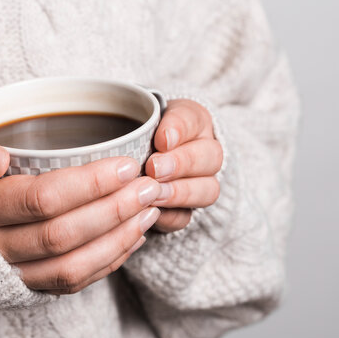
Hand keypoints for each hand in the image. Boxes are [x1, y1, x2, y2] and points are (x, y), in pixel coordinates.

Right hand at [0, 132, 160, 293]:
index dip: (89, 184)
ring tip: (151, 210)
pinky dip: (105, 265)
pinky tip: (131, 238)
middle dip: (114, 209)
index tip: (127, 164)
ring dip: (117, 240)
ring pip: (70, 267)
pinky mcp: (17, 290)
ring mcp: (4, 275)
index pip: (40, 198)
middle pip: (62, 235)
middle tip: (151, 185)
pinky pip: (67, 286)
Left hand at [146, 99, 222, 232]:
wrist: (134, 158)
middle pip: (211, 157)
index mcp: (194, 121)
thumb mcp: (137, 121)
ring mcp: (202, 183)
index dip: (179, 129)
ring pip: (208, 190)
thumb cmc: (136, 135)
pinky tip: (152, 213)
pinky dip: (171, 217)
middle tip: (154, 168)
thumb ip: (138, 127)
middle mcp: (206, 152)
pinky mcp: (188, 210)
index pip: (193, 120)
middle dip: (181, 164)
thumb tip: (127, 139)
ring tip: (154, 194)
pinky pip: (188, 217)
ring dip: (179, 193)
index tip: (161, 139)